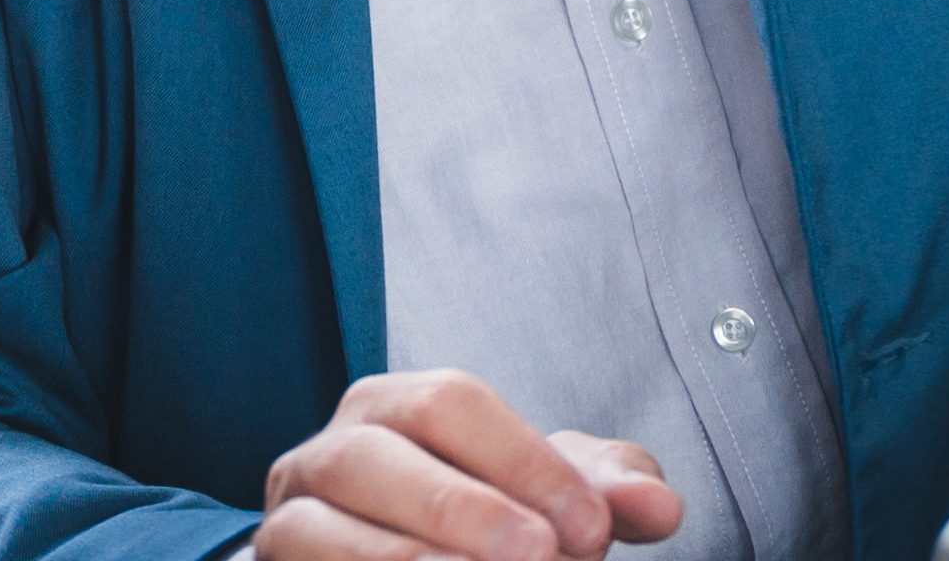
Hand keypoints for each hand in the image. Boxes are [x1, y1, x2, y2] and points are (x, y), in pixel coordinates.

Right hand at [261, 368, 684, 560]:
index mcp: (396, 408)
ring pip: (318, 530)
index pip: (451, 404)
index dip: (524, 462)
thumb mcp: (548, 502)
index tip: (592, 529)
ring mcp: (289, 523)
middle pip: (375, 456)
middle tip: (540, 559)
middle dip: (462, 509)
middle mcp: (330, 454)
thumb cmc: (482, 530)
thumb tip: (659, 506)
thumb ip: (605, 491)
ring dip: (405, 560)